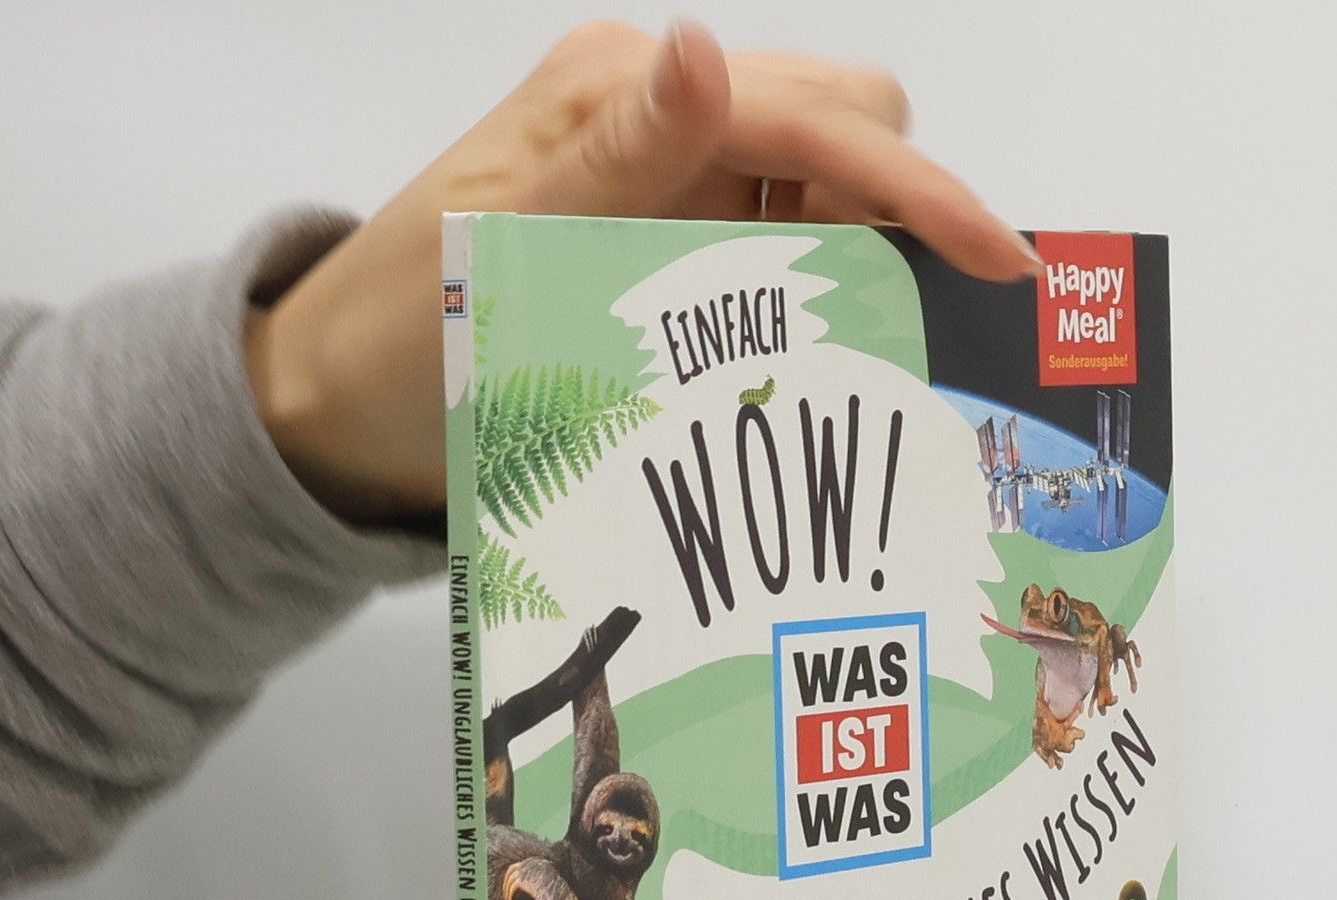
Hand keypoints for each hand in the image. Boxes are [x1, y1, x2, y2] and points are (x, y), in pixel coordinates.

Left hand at [244, 19, 1037, 524]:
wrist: (338, 410)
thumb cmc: (398, 333)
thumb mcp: (501, 242)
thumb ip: (616, 155)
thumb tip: (708, 51)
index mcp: (628, 92)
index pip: (815, 115)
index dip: (917, 184)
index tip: (998, 264)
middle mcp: (664, 124)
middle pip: (847, 132)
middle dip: (898, 218)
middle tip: (899, 336)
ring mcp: (674, 189)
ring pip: (831, 200)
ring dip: (865, 274)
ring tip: (866, 374)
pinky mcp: (675, 251)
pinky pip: (787, 262)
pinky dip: (822, 310)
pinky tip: (819, 374)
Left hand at [501, 856, 556, 899]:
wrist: (558, 896)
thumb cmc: (556, 892)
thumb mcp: (548, 880)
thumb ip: (538, 877)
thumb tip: (528, 883)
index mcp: (538, 861)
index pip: (520, 864)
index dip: (514, 874)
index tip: (511, 883)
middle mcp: (531, 863)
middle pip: (512, 869)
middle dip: (507, 881)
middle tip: (505, 891)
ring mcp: (527, 870)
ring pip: (511, 879)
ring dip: (507, 889)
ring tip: (506, 899)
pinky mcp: (523, 878)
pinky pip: (512, 886)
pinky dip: (509, 894)